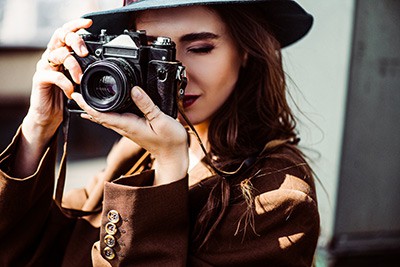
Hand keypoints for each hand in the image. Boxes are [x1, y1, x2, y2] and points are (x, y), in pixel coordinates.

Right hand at [25, 18, 91, 140]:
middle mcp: (52, 56)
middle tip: (85, 52)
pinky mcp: (40, 79)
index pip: (66, 33)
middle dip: (75, 41)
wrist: (50, 114)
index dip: (76, 26)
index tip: (89, 23)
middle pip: (61, 37)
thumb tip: (103, 62)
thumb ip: (85, 68)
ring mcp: (45, 66)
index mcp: (61, 53)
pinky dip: (66, 83)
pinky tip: (71, 91)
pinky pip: (54, 76)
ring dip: (73, 66)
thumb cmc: (66, 95)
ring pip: (59, 55)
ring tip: (80, 79)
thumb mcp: (79, 79)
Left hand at [71, 86, 188, 184]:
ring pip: (105, 118)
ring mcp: (128, 129)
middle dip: (85, 105)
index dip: (87, 105)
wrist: (173, 156)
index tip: (77, 96)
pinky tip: (102, 109)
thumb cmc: (170, 141)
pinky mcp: (133, 129)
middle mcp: (125, 128)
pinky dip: (104, 112)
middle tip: (74, 92)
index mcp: (129, 125)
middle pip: (99, 116)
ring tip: (83, 99)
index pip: (102, 115)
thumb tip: (134, 89)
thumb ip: (147, 105)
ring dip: (93, 109)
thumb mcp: (161, 120)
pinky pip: (114, 119)